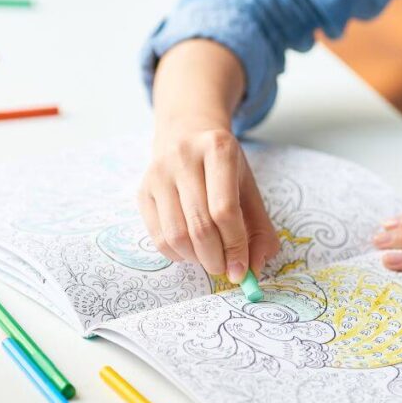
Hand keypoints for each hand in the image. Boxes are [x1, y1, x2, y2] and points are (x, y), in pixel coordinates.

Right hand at [138, 122, 278, 281]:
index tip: (241, 269)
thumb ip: (259, 229)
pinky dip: (178, 254)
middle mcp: (184, 157)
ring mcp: (158, 173)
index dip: (235, 247)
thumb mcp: (249, 188)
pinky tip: (191, 249)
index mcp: (218, 149)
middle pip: (199, 226)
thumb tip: (254, 269)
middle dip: (216, 259)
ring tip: (209, 258)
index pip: (225, 211)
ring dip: (196, 259)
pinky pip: (158, 237)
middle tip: (225, 269)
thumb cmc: (223, 166)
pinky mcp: (142, 190)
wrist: (187, 132)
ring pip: (176, 236)